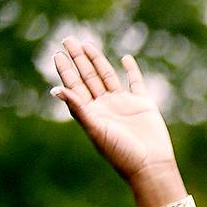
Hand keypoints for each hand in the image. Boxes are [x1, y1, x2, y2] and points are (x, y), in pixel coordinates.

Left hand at [50, 40, 176, 186]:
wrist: (151, 166)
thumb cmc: (121, 153)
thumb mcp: (96, 130)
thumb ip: (78, 108)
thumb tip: (55, 89)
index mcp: (91, 113)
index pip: (75, 86)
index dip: (66, 70)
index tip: (58, 54)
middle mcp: (105, 106)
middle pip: (88, 77)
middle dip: (78, 59)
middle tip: (68, 40)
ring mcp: (124, 104)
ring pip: (107, 77)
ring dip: (97, 61)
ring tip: (87, 44)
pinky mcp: (143, 105)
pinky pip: (136, 83)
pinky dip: (131, 71)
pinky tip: (125, 59)